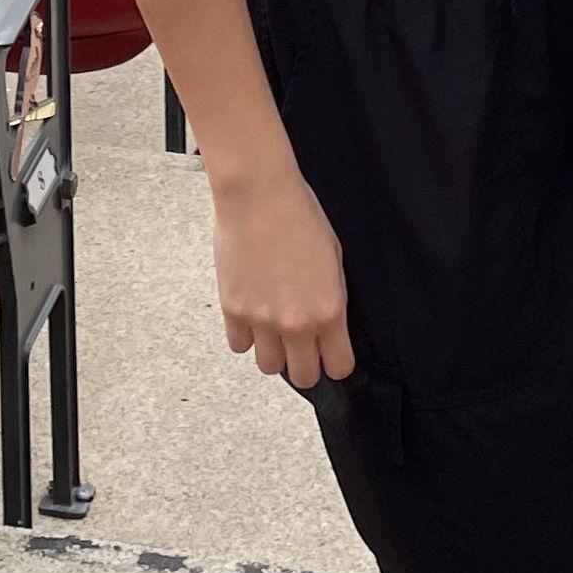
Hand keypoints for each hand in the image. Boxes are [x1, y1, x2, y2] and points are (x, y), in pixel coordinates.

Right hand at [208, 153, 353, 385]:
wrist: (259, 195)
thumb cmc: (299, 216)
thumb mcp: (334, 259)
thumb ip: (332, 300)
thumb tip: (327, 324)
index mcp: (329, 311)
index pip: (338, 366)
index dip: (335, 361)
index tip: (330, 353)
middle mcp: (297, 323)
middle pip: (303, 377)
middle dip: (304, 364)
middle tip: (300, 345)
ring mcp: (262, 320)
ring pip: (269, 367)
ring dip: (273, 352)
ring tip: (272, 327)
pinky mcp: (233, 310)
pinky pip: (239, 345)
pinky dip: (245, 336)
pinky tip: (251, 312)